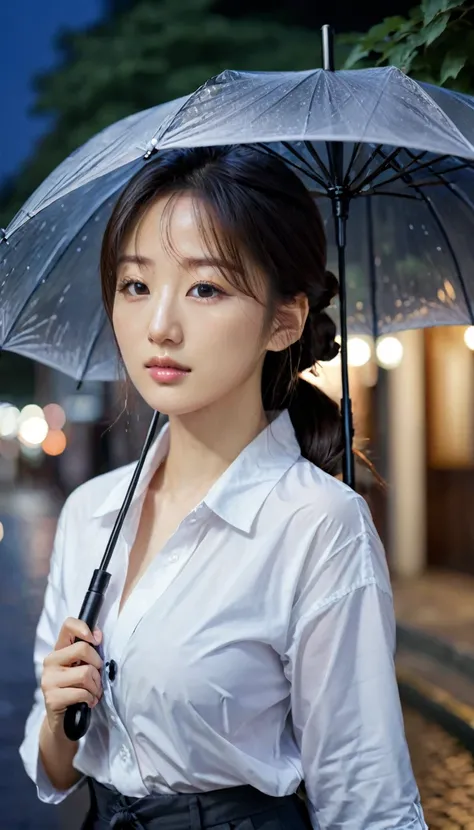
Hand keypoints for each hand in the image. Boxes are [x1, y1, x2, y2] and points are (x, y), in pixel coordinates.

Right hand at [41, 617, 102, 736]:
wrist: (64, 722)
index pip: (68, 625)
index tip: (96, 639)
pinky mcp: (52, 698)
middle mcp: (51, 662)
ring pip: (86, 673)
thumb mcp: (82, 667)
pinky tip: (87, 702)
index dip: (84, 628)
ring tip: (93, 692)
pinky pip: (82, 692)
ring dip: (96, 686)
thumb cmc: (77, 689)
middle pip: (83, 649)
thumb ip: (88, 652)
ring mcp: (49, 680)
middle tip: (97, 678)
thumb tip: (98, 637)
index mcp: (59, 650)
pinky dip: (90, 698)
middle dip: (97, 665)